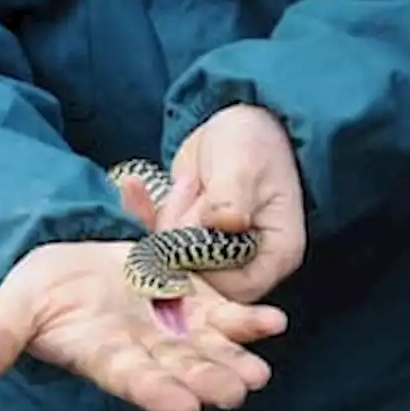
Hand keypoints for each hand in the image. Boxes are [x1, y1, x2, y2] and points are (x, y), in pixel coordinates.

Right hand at [0, 237, 287, 410]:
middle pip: (179, 371)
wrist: (64, 263)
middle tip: (237, 393)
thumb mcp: (13, 307)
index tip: (182, 410)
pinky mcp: (190, 298)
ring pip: (208, 348)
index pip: (131, 380)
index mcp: (103, 355)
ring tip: (260, 373)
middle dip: (207, 382)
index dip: (156, 393)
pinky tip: (274, 323)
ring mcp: (171, 327)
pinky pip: (223, 311)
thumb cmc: (36, 292)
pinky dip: (248, 319)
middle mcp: (143, 350)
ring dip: (235, 359)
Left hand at [154, 103, 306, 303]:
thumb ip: (231, 197)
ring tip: (188, 181)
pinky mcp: (187, 239)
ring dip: (167, 219)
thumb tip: (221, 224)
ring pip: (173, 260)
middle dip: (181, 234)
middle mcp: (247, 262)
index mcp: (276, 254)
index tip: (192, 223)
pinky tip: (133, 186)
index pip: (238, 287)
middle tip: (191, 187)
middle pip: (201, 277)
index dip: (206, 265)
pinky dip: (143, 214)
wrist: (237, 123)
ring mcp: (215, 253)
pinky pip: (157, 240)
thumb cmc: (254, 142)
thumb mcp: (244, 164)